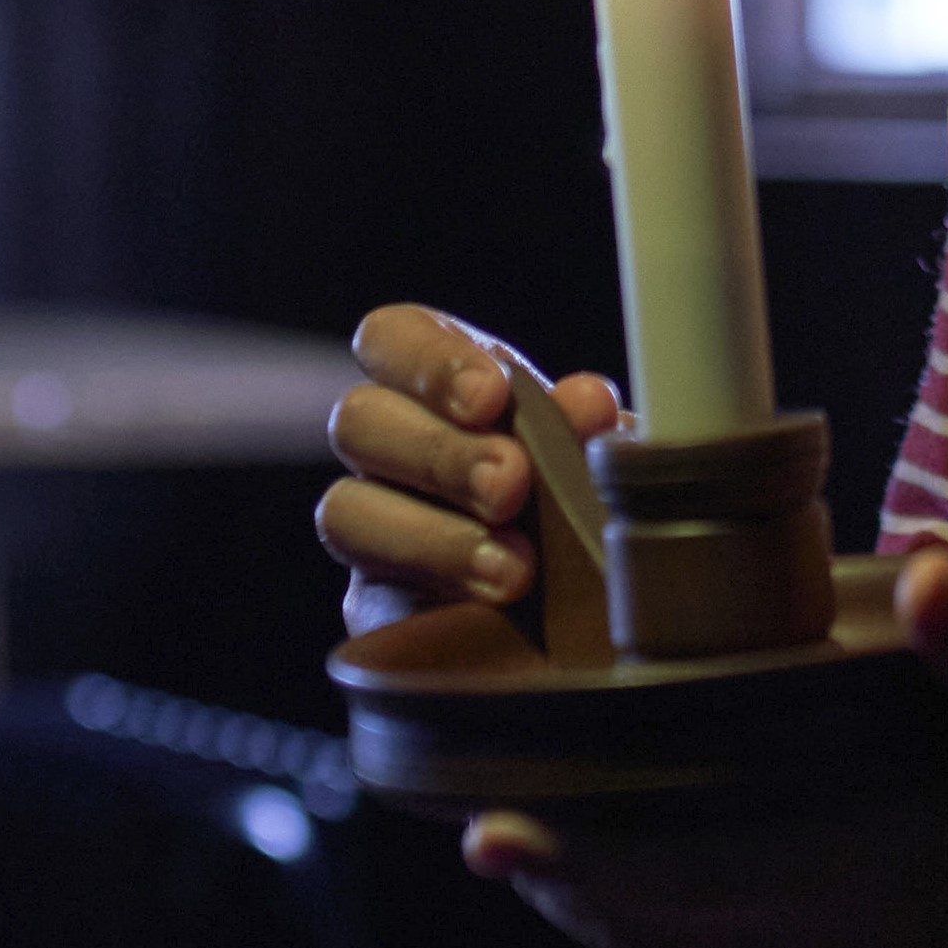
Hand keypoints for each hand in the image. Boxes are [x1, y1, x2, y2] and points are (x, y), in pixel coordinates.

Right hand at [318, 304, 620, 634]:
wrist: (599, 604)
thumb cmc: (592, 503)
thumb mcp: (601, 459)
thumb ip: (590, 426)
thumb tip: (586, 402)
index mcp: (441, 390)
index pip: (391, 338)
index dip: (429, 360)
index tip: (492, 395)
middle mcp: (391, 452)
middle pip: (359, 420)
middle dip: (440, 452)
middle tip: (511, 484)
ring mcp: (375, 531)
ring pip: (346, 511)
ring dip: (433, 536)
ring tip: (515, 568)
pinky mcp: (375, 609)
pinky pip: (369, 601)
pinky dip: (438, 598)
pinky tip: (497, 608)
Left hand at [465, 545, 947, 947]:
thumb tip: (921, 564)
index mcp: (872, 877)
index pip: (689, 870)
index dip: (580, 855)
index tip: (487, 828)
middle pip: (676, 928)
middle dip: (579, 887)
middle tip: (488, 846)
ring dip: (638, 921)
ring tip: (563, 877)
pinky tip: (704, 921)